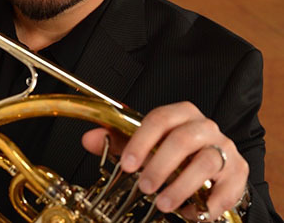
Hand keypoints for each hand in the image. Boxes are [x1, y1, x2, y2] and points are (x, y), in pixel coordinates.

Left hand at [82, 101, 248, 220]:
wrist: (212, 167)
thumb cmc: (175, 152)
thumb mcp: (146, 144)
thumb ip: (118, 141)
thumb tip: (89, 138)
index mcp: (181, 113)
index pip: (159, 119)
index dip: (142, 141)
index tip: (128, 164)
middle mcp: (204, 126)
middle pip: (182, 139)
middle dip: (160, 165)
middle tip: (144, 186)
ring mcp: (224, 147)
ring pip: (206, 162)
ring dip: (182, 186)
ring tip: (164, 204)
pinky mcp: (239, 171)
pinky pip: (228, 186)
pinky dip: (212, 202)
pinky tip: (195, 212)